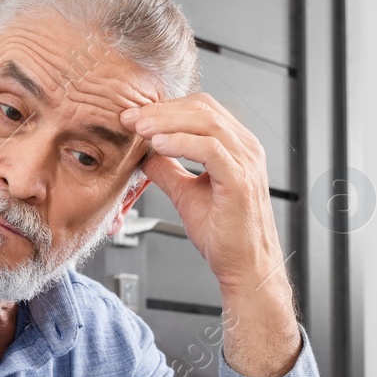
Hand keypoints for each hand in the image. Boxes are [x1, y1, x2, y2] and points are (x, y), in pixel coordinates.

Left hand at [121, 94, 283, 293]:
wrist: (245, 269)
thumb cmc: (226, 237)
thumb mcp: (187, 195)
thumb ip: (168, 171)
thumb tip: (145, 154)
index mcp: (236, 148)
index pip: (200, 109)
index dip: (165, 108)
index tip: (134, 116)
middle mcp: (245, 149)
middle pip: (202, 108)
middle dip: (161, 110)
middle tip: (130, 117)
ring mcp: (246, 163)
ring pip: (206, 122)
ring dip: (166, 122)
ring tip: (139, 129)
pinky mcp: (240, 181)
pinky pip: (210, 149)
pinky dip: (181, 142)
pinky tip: (159, 145)